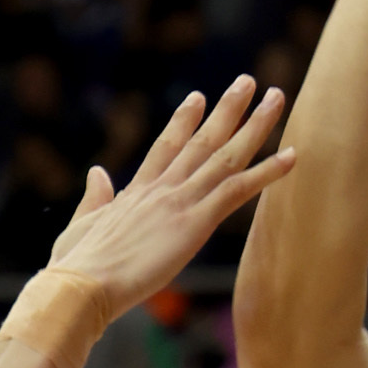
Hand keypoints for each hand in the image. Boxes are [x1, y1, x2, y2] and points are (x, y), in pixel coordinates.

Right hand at [41, 78, 293, 318]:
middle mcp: (161, 189)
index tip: (199, 98)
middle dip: (227, 109)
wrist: (81, 286)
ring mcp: (179, 202)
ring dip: (255, 125)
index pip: (166, 147)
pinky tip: (292, 156)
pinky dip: (267, 173)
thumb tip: (97, 172)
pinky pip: (238, 190)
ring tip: (277, 97)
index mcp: (134, 192)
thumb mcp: (81, 226)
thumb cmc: (76, 267)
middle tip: (248, 81)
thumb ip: (95, 198)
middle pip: (202, 140)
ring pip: (226, 155)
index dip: (184, 121)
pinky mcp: (194, 223)